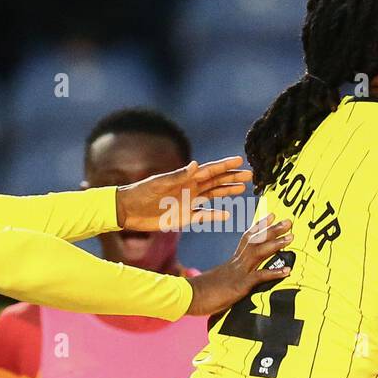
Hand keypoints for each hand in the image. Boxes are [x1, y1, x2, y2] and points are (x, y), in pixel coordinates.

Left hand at [115, 156, 251, 231]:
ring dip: (226, 192)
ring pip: (213, 196)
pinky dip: (215, 215)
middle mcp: (190, 188)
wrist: (128, 210)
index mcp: (185, 178)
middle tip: (250, 174)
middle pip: (216, 182)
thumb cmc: (142, 192)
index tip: (240, 160)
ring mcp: (188, 202)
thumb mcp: (160, 182)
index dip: (225, 165)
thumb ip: (180, 175)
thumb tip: (197, 164)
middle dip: (232, 177)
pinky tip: (227, 214)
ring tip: (242, 188)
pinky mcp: (184, 217)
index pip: (210, 170)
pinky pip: (203, 216)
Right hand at [185, 215, 292, 315]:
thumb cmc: (199, 293)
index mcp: (231, 262)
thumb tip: (231, 284)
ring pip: (259, 253)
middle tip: (288, 220)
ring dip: (276, 244)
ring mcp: (238, 273)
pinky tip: (287, 270)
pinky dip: (274, 272)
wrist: (188, 297)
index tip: (271, 216)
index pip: (247, 239)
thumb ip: (226, 281)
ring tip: (291, 237)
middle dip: (273, 230)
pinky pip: (259, 277)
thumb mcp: (216, 284)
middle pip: (256, 241)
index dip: (260, 227)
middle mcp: (236, 263)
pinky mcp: (239, 285)